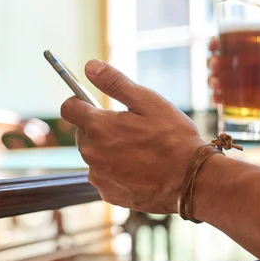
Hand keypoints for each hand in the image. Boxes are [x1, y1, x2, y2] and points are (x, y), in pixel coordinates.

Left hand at [60, 60, 203, 212]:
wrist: (191, 180)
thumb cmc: (173, 137)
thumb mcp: (148, 101)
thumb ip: (115, 83)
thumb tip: (90, 66)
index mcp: (98, 126)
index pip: (68, 109)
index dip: (79, 103)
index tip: (92, 104)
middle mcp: (91, 153)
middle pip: (84, 134)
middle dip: (100, 129)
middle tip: (130, 129)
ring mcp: (99, 176)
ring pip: (95, 157)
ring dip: (109, 152)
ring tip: (140, 152)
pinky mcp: (109, 194)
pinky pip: (106, 178)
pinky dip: (118, 172)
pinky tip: (141, 170)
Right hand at [207, 38, 259, 122]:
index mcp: (247, 50)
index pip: (225, 42)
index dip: (215, 42)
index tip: (213, 44)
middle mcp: (238, 65)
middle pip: (216, 61)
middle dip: (211, 62)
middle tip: (215, 65)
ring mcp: (237, 84)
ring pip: (216, 79)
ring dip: (211, 80)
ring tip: (216, 84)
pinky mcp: (239, 100)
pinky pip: (222, 99)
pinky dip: (217, 99)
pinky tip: (217, 99)